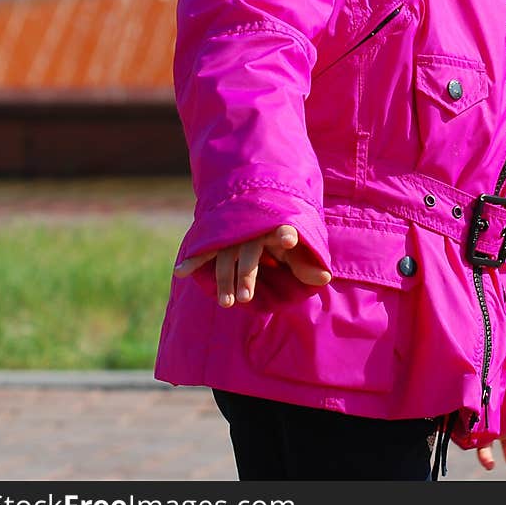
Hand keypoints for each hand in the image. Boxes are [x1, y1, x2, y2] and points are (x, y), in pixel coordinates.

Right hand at [173, 225, 331, 307]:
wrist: (253, 201)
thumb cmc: (277, 232)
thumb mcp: (294, 247)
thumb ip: (305, 264)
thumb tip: (325, 279)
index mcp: (275, 227)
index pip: (282, 230)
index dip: (285, 234)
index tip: (290, 236)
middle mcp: (253, 229)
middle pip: (249, 253)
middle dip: (246, 274)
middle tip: (245, 298)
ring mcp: (233, 233)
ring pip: (226, 256)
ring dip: (224, 279)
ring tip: (227, 303)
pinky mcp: (217, 238)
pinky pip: (205, 249)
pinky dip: (192, 260)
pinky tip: (180, 273)